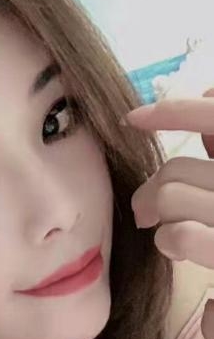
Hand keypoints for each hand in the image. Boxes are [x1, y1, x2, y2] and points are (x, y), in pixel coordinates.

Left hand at [124, 89, 213, 268]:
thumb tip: (210, 88)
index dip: (174, 111)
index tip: (132, 118)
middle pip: (174, 169)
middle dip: (150, 193)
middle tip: (146, 214)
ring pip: (169, 198)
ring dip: (161, 221)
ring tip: (172, 236)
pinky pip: (179, 234)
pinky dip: (169, 242)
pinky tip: (176, 250)